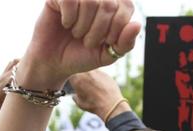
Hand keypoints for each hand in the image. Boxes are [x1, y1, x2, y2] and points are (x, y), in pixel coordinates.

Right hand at [20, 0, 140, 86]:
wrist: (54, 62)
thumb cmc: (82, 55)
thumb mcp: (107, 54)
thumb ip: (125, 43)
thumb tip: (137, 25)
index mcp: (114, 6)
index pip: (126, 6)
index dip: (117, 28)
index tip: (106, 42)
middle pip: (107, 4)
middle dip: (98, 30)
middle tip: (88, 41)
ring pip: (89, 1)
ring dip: (83, 25)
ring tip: (77, 33)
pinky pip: (70, 0)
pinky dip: (69, 17)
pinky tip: (66, 23)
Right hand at [69, 70, 126, 120]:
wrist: (110, 105)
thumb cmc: (94, 106)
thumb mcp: (80, 104)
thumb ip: (75, 97)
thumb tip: (74, 95)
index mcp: (77, 79)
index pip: (70, 74)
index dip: (72, 79)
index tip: (73, 83)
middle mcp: (86, 73)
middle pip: (81, 70)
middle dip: (81, 76)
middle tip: (84, 84)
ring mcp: (96, 71)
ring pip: (90, 71)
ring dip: (90, 77)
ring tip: (93, 87)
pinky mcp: (105, 73)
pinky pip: (99, 74)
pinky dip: (98, 79)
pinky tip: (101, 87)